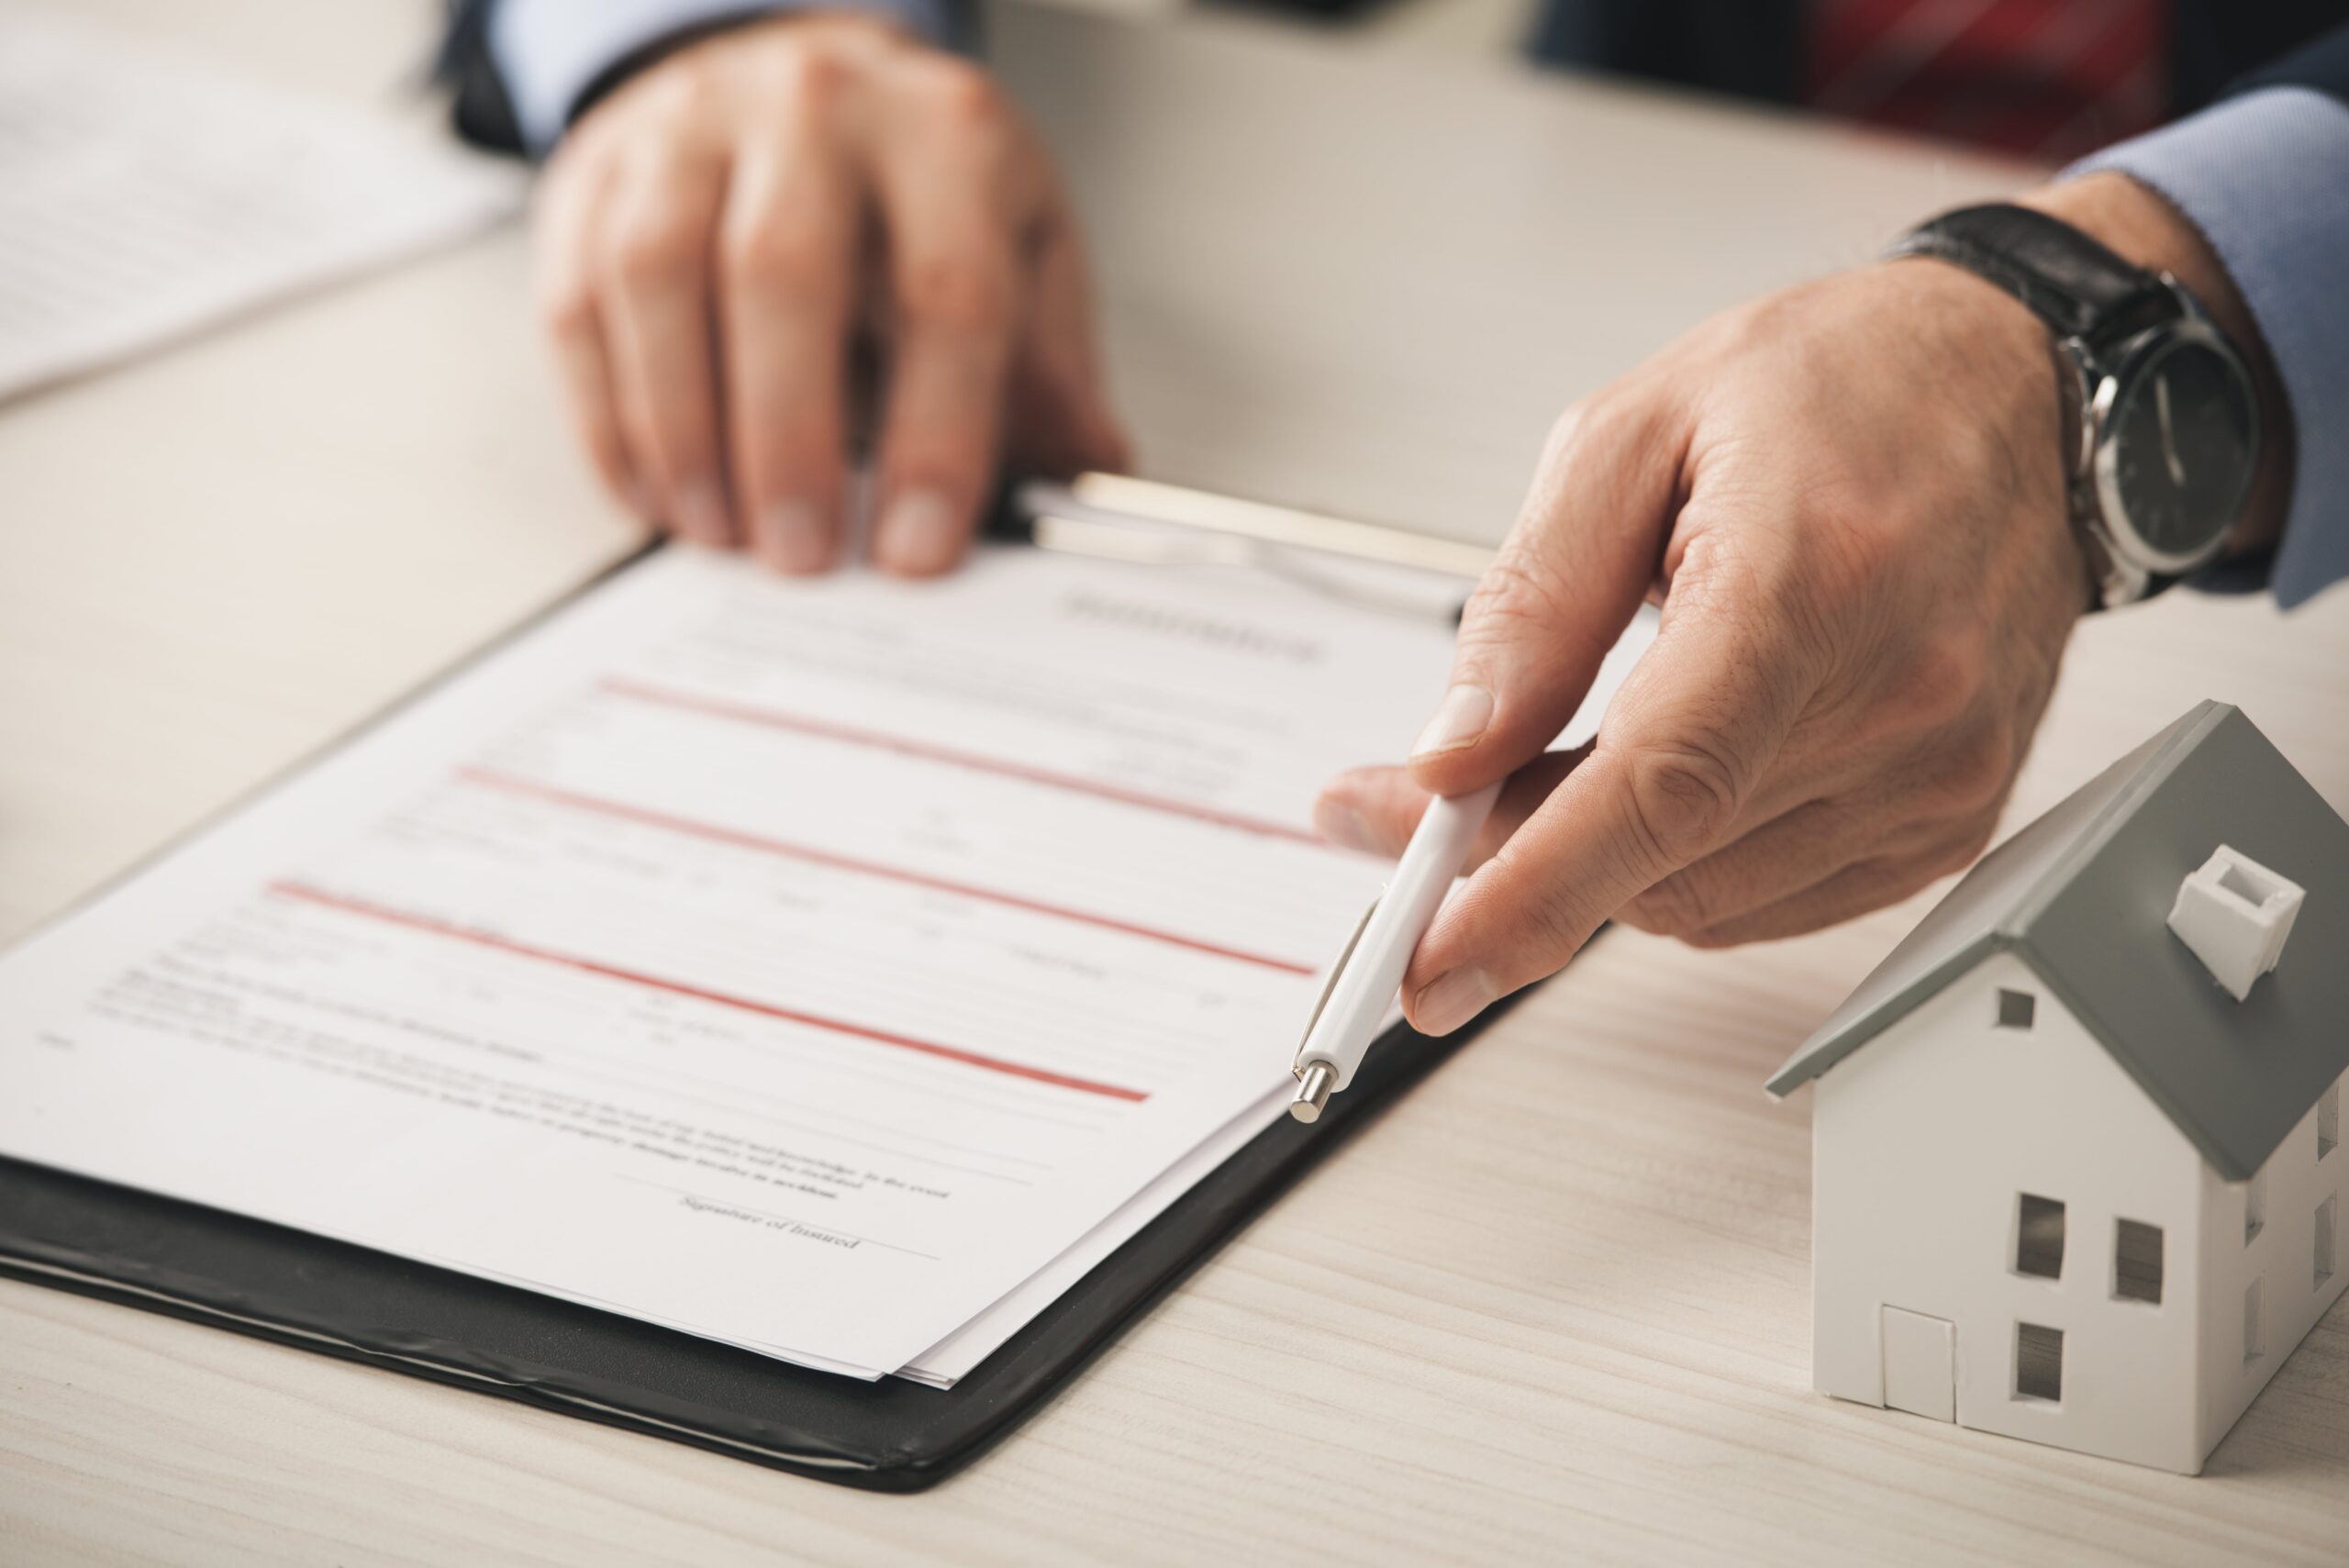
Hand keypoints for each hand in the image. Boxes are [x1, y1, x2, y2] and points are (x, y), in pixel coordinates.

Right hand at [534, 14, 1128, 574]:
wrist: (813, 74)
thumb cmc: (924, 183)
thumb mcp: (1023, 246)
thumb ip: (1048, 366)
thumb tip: (1084, 473)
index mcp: (945, 136)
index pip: (944, 291)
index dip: (934, 434)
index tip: (916, 545)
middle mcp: (813, 110)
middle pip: (782, 276)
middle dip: (789, 441)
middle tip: (801, 554)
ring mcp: (691, 129)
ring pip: (660, 279)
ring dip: (685, 432)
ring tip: (721, 534)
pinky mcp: (599, 172)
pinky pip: (583, 300)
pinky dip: (612, 417)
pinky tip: (657, 491)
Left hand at [1316, 174, 2288, 1038]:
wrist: (2011, 386)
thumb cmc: (1837, 386)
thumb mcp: (1629, 436)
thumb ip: (1531, 608)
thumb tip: (1453, 753)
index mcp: (1813, 583)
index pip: (1660, 788)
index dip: (1530, 894)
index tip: (1430, 963)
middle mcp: (1902, 698)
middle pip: (1655, 857)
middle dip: (1511, 847)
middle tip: (1433, 788)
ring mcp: (1938, 776)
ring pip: (1695, 899)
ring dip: (1595, 856)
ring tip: (1570, 743)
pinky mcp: (1948, 824)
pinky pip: (1763, 904)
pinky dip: (1679, 863)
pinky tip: (1668, 768)